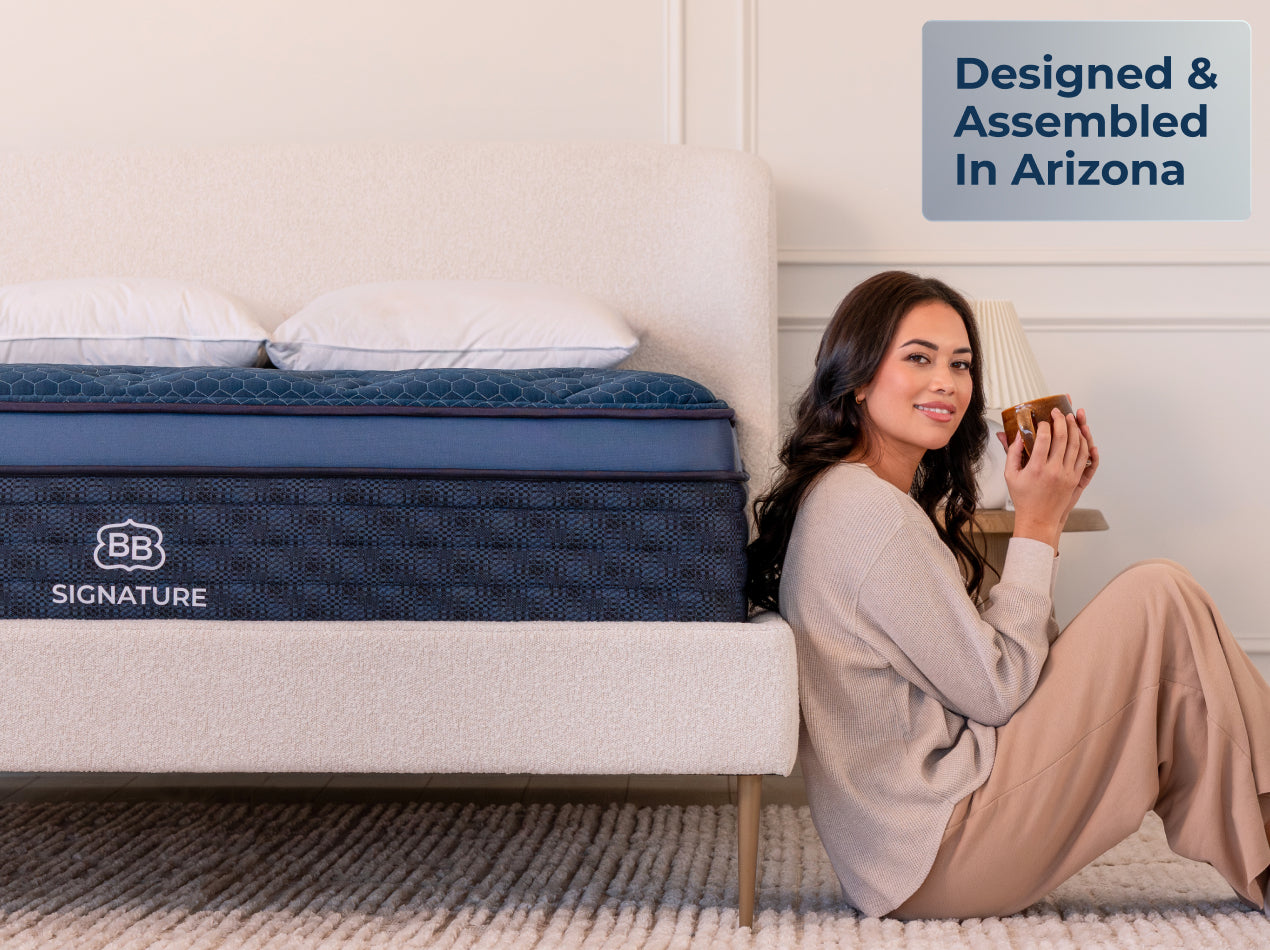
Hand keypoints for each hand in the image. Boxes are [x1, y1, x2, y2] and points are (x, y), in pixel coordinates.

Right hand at [996, 406, 1095, 548]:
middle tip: (1058, 412)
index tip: (1042, 420)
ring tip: (1072, 418)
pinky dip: (1085, 443)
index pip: (1044, 438)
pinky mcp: (1076, 479)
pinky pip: (1085, 457)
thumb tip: (1016, 436)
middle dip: (1062, 420)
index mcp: (1036, 468)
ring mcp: (1068, 475)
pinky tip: (1082, 435)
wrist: (1038, 519)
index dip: (1045, 425)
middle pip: (1064, 438)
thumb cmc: (1024, 498)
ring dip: (1076, 428)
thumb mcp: (1010, 475)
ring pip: (1078, 445)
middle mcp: (1055, 470)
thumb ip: (1012, 453)